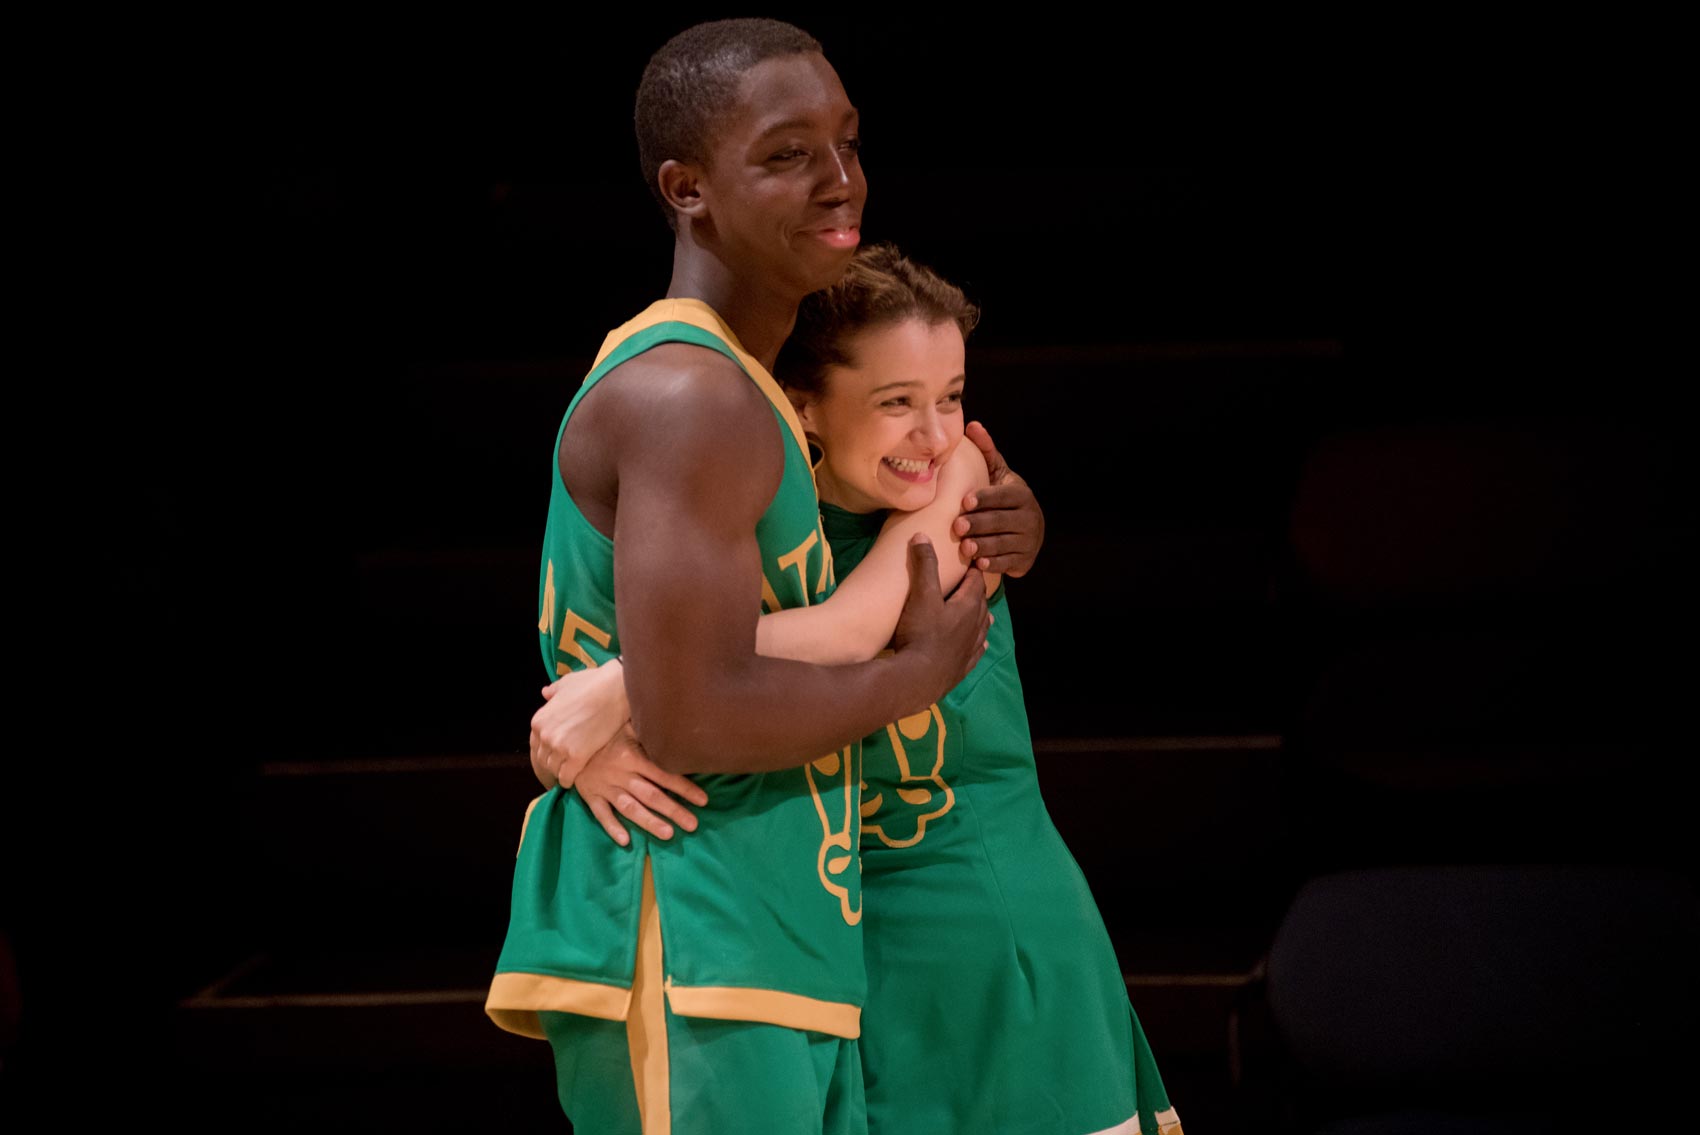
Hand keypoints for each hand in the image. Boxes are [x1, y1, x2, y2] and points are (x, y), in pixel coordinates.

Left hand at [530, 660, 629, 790]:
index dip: (545, 752)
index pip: (535, 745)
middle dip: (551, 764)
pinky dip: (568, 780)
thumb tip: (545, 693)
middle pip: (542, 759)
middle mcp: (545, 735)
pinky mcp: (576, 757)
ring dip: (560, 772)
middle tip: (561, 768)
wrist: (615, 691)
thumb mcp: (566, 683)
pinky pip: (566, 777)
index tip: (552, 757)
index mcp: (539, 720)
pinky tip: (574, 779)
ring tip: (569, 773)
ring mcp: (559, 747)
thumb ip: (553, 691)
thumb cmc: (593, 683)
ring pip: (553, 769)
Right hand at [574, 724, 709, 846]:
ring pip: (630, 807)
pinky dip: (612, 827)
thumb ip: (647, 730)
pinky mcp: (590, 796)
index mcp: (632, 755)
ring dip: (650, 822)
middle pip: (651, 795)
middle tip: (693, 825)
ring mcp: (604, 787)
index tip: (703, 800)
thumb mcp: (626, 726)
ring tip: (669, 834)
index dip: (684, 787)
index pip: (663, 774)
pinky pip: (601, 814)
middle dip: (673, 810)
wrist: (568, 741)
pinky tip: (626, 840)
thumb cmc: (604, 734)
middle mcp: (620, 773)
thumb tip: (673, 723)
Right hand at [891, 533, 989, 708]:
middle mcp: (976, 627)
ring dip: (981, 617)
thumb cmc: (920, 633)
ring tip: (980, 612)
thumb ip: (924, 565)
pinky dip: (978, 643)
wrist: (916, 679)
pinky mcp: (963, 668)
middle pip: (981, 604)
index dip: (973, 570)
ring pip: (983, 628)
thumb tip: (922, 536)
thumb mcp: (920, 595)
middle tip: (969, 583)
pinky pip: (977, 652)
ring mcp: (971, 649)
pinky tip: (979, 645)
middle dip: (976, 592)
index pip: (977, 582)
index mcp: (969, 607)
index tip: (970, 561)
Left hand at [951, 421, 1044, 576]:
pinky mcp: (1025, 561)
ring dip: (984, 546)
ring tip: (966, 547)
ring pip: (1004, 544)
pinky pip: (1008, 563)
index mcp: (1022, 494)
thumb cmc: (1003, 498)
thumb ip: (986, 451)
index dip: (985, 499)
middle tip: (958, 527)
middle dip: (979, 524)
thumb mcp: (997, 474)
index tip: (965, 501)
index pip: (1004, 496)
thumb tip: (972, 424)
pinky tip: (979, 564)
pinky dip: (993, 564)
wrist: (1025, 530)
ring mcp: (1029, 541)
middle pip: (1002, 521)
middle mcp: (1030, 517)